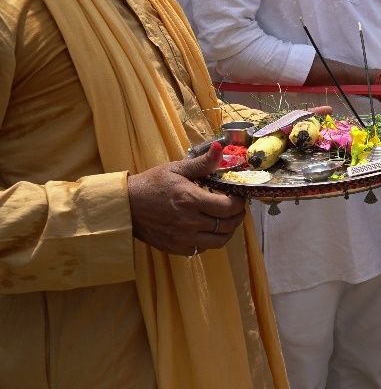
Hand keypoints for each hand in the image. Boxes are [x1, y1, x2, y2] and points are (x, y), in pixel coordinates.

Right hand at [128, 142, 246, 255]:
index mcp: (191, 200)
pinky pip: (203, 248)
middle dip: (237, 215)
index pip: (229, 207)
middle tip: (235, 207)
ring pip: (219, 241)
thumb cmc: (151, 184)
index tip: (237, 196)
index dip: (239, 202)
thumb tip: (221, 148)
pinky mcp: (176, 248)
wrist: (125, 206)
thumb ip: (202, 163)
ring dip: (228, 230)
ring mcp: (183, 238)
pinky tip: (207, 228)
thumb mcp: (176, 169)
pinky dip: (210, 240)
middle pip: (228, 225)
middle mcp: (190, 222)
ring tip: (225, 219)